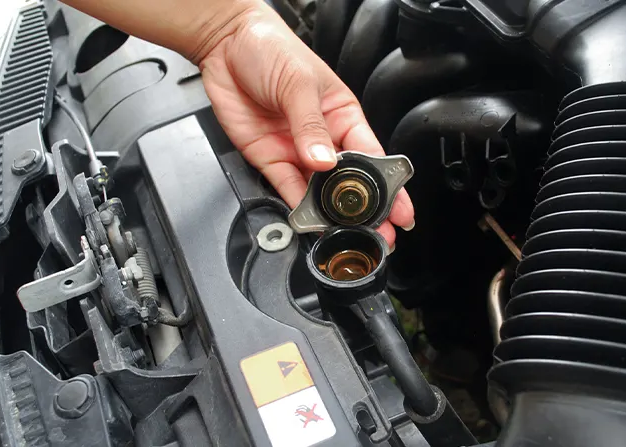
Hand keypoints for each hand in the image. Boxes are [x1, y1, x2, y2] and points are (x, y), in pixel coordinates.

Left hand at [197, 3, 413, 246]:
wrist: (225, 43)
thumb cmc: (271, 48)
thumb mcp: (299, 83)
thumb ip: (310, 126)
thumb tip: (324, 161)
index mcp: (343, 115)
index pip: (372, 155)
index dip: (389, 184)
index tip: (400, 209)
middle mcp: (323, 137)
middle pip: (348, 181)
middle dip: (364, 210)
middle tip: (378, 234)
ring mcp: (296, 150)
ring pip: (318, 191)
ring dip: (330, 214)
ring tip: (343, 234)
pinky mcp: (269, 158)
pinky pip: (286, 188)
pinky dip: (296, 207)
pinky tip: (308, 220)